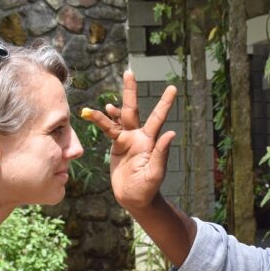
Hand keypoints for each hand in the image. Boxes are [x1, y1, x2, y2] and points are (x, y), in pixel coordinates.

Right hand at [83, 70, 176, 211]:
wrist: (134, 198)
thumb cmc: (147, 188)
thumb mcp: (155, 173)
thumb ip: (162, 153)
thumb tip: (171, 132)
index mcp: (150, 141)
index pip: (157, 118)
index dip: (164, 103)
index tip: (172, 88)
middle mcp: (139, 137)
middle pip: (134, 109)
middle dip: (131, 91)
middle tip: (129, 72)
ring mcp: (127, 140)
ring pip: (118, 118)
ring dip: (113, 107)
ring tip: (107, 103)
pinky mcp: (117, 146)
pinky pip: (108, 129)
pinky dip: (102, 121)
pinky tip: (97, 112)